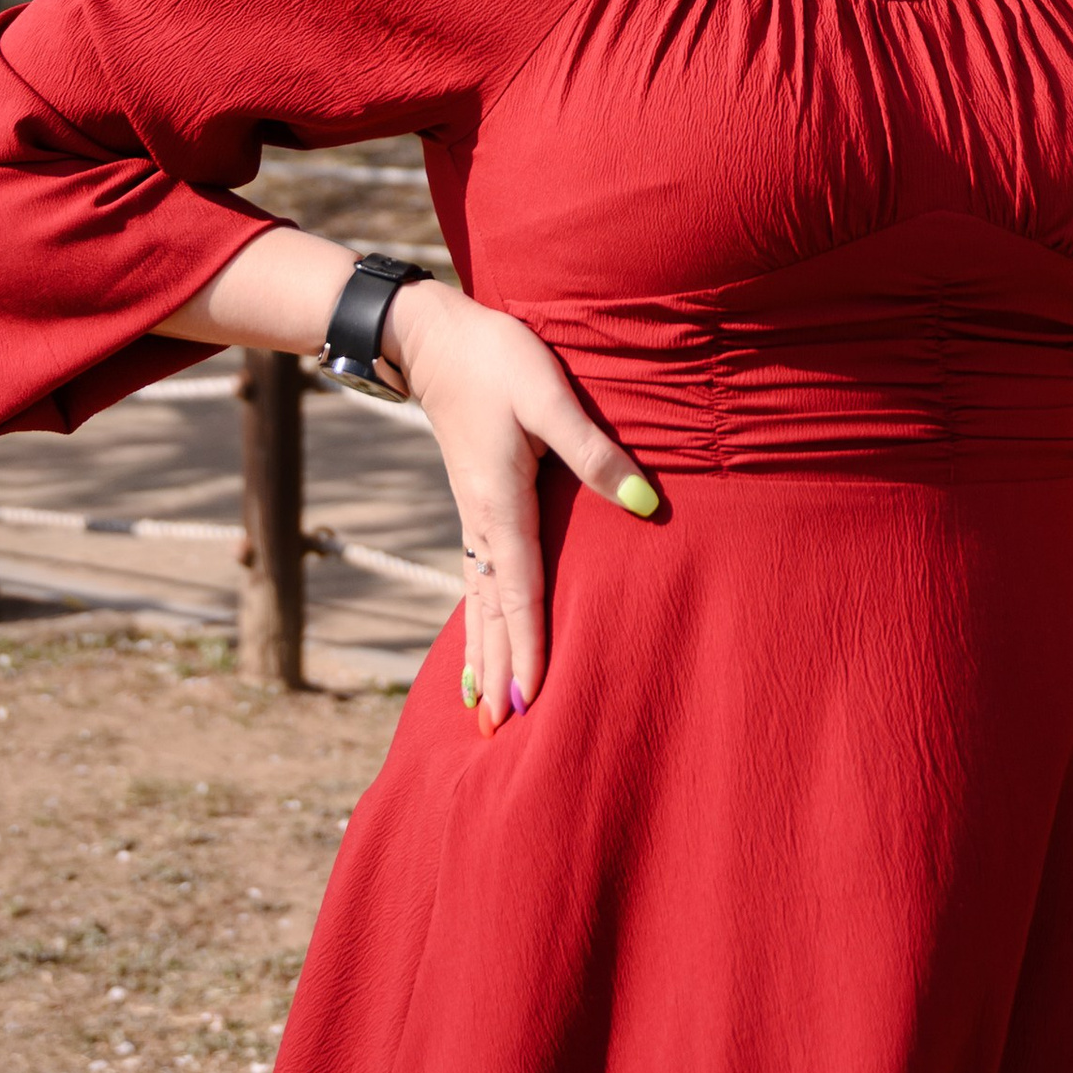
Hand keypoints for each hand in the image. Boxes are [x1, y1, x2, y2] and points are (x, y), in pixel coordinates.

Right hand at [384, 282, 657, 729]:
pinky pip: (474, 576)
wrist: (430, 335)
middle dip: (496, 671)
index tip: (527, 705)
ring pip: (478, 599)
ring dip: (481, 652)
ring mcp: (473, 513)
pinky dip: (475, 616)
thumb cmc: (496, 358)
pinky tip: (476, 629)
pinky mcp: (473, 500)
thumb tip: (642, 502)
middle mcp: (483, 521)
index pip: (521, 592)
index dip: (526, 649)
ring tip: (478, 707)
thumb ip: (593, 449)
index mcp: (502, 503)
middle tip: (496, 737)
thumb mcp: (549, 395)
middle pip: (492, 611)